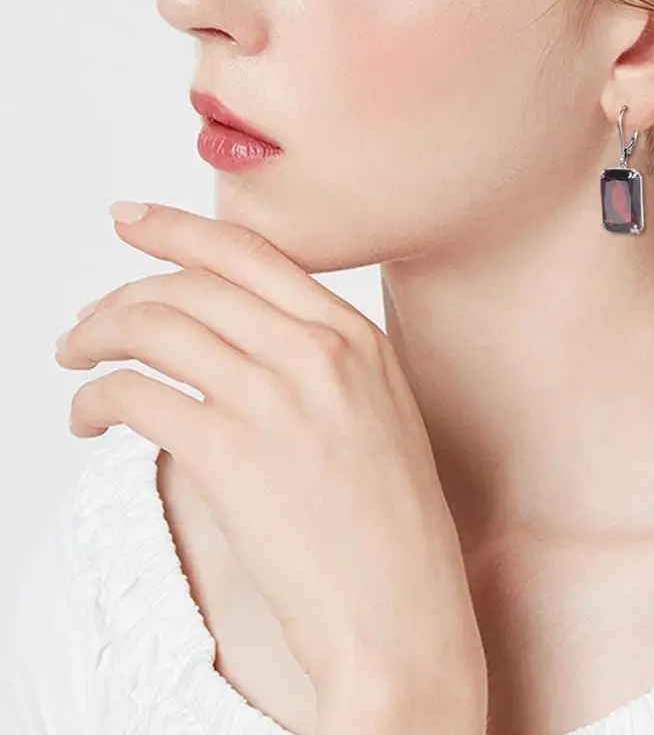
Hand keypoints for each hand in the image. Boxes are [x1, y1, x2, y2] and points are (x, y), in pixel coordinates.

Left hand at [54, 201, 487, 725]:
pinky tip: (87, 421)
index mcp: (356, 336)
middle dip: (120, 292)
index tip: (131, 220)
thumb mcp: (378, 412)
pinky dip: (92, 400)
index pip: (251, 251)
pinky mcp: (232, 454)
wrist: (402, 609)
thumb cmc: (391, 524)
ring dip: (95, 338)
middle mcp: (318, 351)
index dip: (177, 227)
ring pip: (154, 327)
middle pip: (191, 283)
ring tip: (75, 362)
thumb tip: (236, 336)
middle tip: (86, 321)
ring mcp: (275, 398)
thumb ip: (322, 360)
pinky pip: (134, 395)